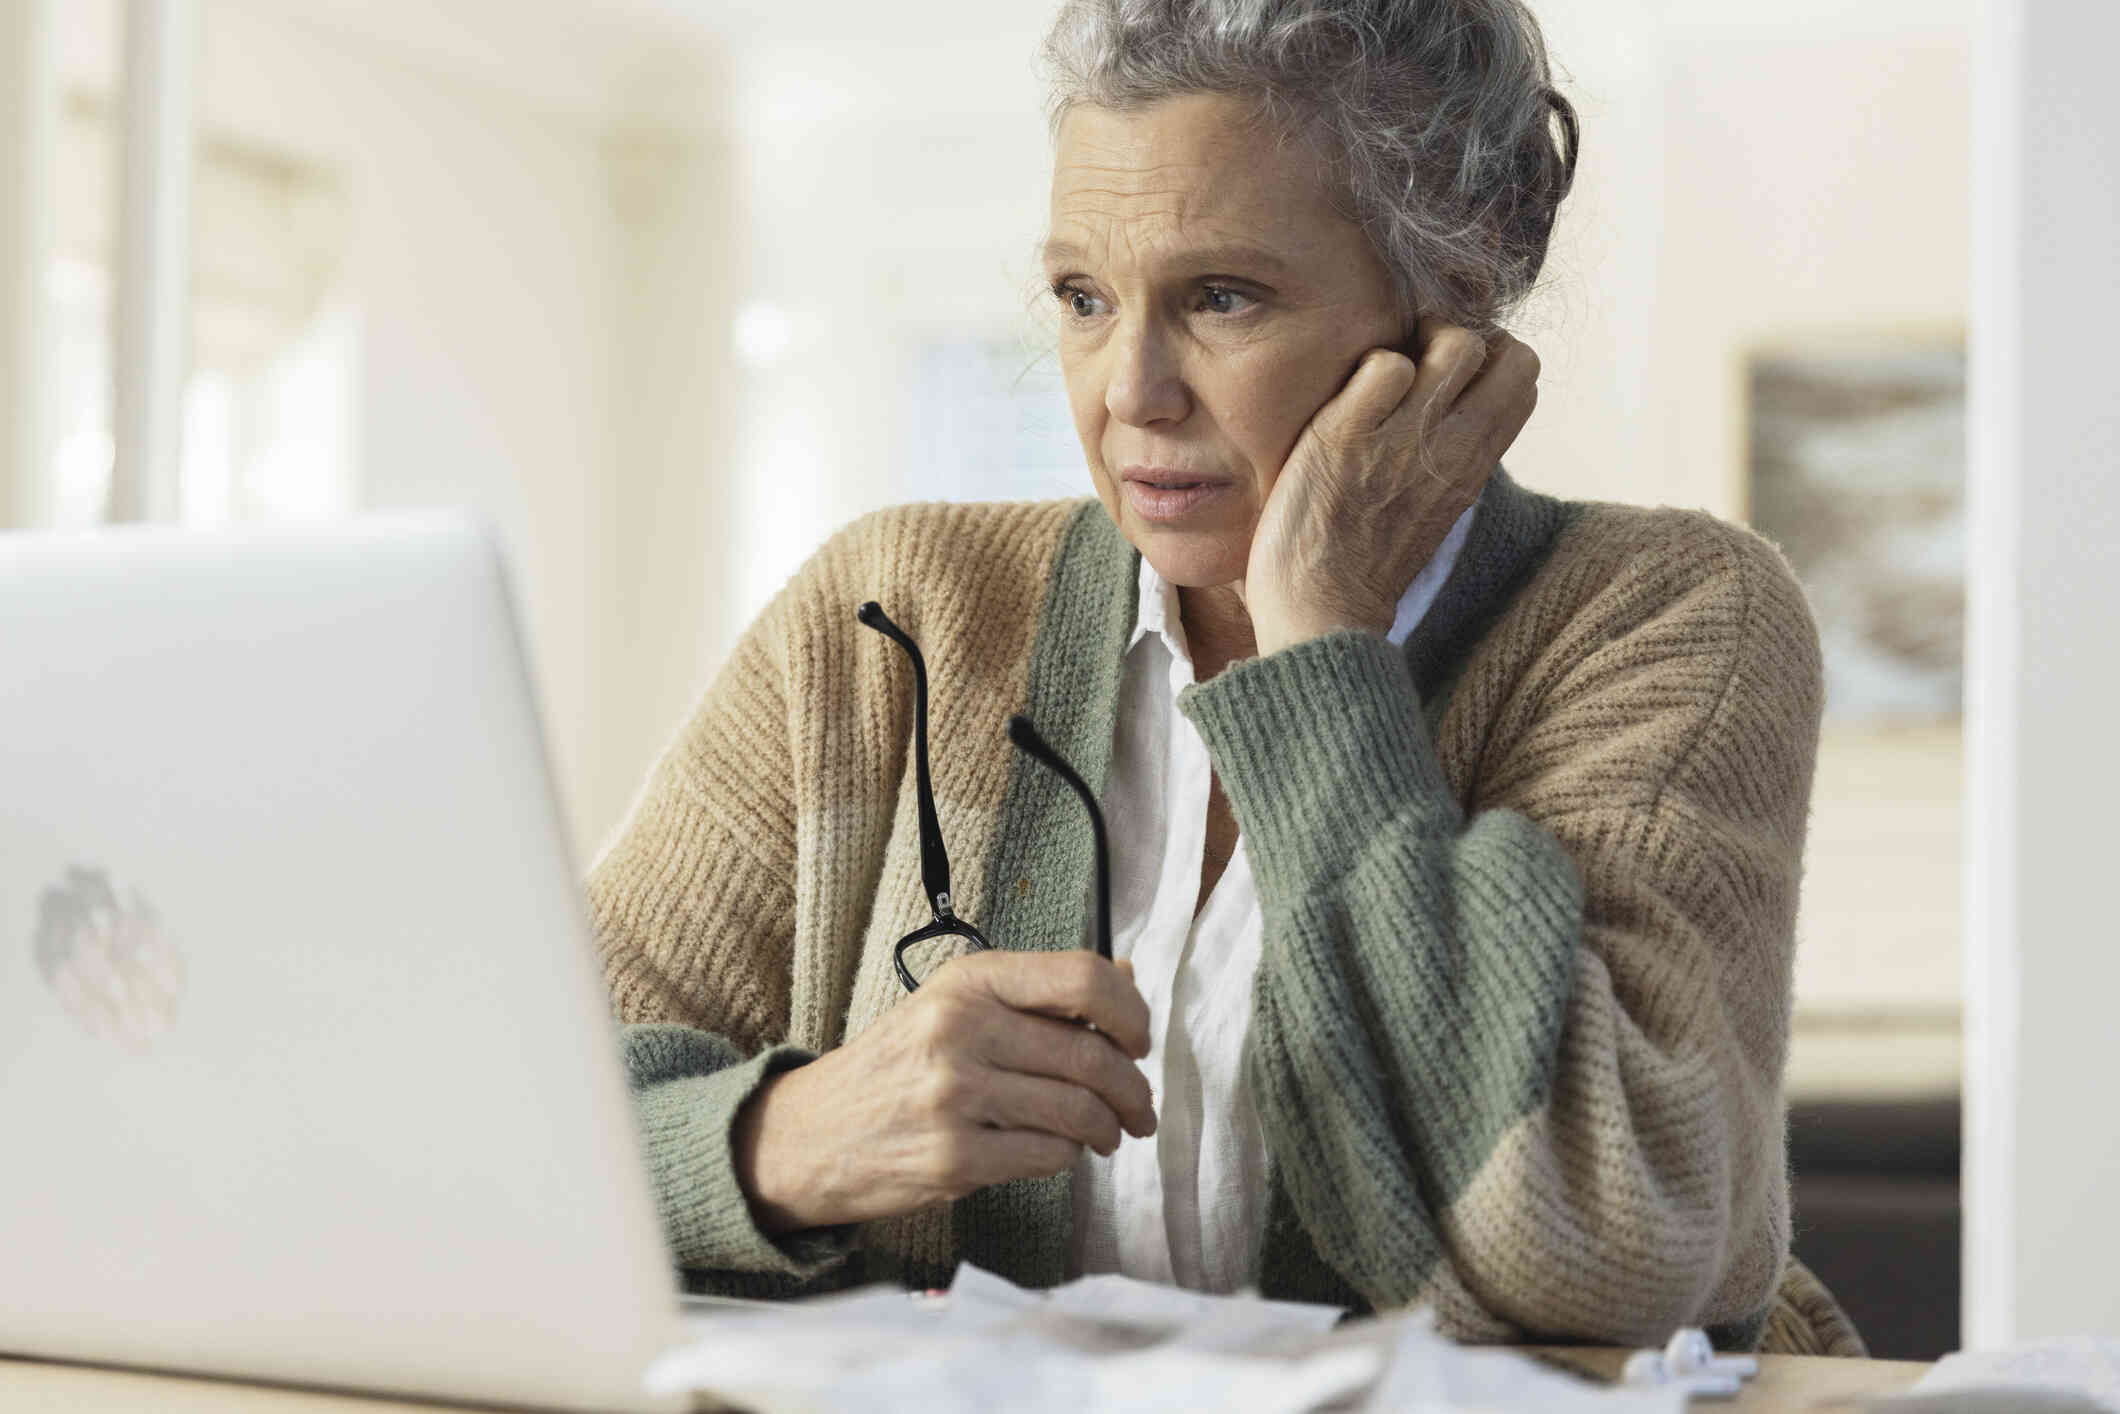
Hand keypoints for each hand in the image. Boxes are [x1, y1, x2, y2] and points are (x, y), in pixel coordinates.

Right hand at [732, 951, 1154, 1233]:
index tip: (1140, 1039)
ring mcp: (955, 1096)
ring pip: (1078, 1111)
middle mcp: (961, 1029)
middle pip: (1092, 1054)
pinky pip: (1047, 1156)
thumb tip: (1127, 974)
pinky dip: (1066, 1157)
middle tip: (1140, 1107)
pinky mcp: (954, 1158)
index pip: (1081, 977)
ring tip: (1106, 1134)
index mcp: (968, 981)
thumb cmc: (895, 1065)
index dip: (1131, 1011)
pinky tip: (1056, 1151)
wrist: (810, 1134)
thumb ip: (1038, 993)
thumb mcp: (953, 1005)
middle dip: (1133, 1089)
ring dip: (1108, 1129)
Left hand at [1241, 318, 1540, 655]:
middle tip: (1420, 357)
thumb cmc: (1367, 558)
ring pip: (1455, 343)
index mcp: (1476, 465)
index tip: (1451, 371)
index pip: (1523, 378)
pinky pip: (1384, 363)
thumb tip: (1453, 406)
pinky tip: (1345, 402)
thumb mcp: (1434, 504)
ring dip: (1419, 340)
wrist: (1323, 608)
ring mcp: (1404, 439)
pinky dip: (1364, 369)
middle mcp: (1454, 448)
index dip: (1490, 355)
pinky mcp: (1348, 434)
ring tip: (1383, 375)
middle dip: (1465, 335)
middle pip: (1507, 352)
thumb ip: (1452, 454)